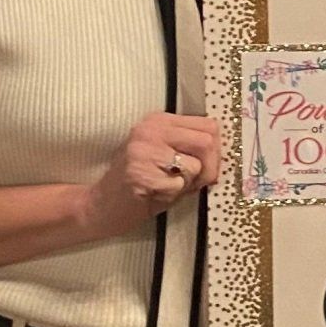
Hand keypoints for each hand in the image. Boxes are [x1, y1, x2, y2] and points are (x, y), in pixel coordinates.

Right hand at [80, 112, 220, 238]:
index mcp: (159, 121)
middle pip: (208, 142)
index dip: (216, 150)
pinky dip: (176, 194)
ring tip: (169, 186)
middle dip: (210, 168)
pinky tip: (157, 193)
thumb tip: (224, 152)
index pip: (209, 125)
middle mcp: (151, 129)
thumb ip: (192, 148)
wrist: (101, 205)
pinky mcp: (142, 172)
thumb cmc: (141, 183)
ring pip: (197, 164)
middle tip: (194, 181)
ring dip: (191, 183)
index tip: (206, 166)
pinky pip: (180, 184)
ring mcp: (145, 150)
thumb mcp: (166, 156)